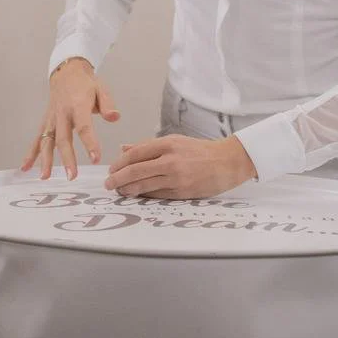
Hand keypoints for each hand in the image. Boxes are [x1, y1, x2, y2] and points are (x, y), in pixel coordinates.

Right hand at [19, 58, 119, 179]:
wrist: (67, 72)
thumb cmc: (86, 83)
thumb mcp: (101, 89)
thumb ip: (108, 104)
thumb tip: (115, 117)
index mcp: (78, 105)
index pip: (84, 126)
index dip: (90, 143)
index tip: (96, 159)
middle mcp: (62, 113)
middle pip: (63, 138)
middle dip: (67, 158)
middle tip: (72, 176)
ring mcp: (52, 118)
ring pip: (47, 140)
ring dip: (45, 159)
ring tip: (45, 177)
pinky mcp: (46, 121)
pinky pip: (37, 138)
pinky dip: (31, 153)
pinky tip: (26, 167)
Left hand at [104, 133, 257, 198]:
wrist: (228, 162)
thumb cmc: (201, 151)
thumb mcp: (175, 141)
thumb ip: (149, 146)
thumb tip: (124, 149)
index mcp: (168, 143)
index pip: (136, 153)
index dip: (120, 163)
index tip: (111, 169)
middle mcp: (171, 159)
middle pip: (136, 170)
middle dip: (118, 179)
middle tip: (109, 184)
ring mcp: (176, 177)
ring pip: (144, 185)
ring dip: (128, 190)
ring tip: (120, 191)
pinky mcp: (182, 192)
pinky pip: (157, 195)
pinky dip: (144, 195)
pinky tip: (137, 196)